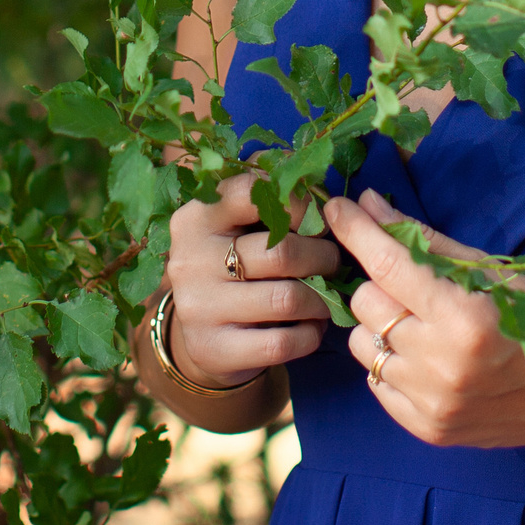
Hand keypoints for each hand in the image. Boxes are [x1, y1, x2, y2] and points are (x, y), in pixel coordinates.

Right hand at [166, 172, 341, 387]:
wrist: (206, 335)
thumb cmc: (237, 264)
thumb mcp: (240, 223)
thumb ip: (270, 194)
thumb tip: (318, 176)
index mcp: (197, 217)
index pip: (251, 192)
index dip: (298, 203)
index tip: (319, 218)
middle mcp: (189, 259)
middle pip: (281, 252)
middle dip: (323, 257)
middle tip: (334, 262)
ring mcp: (198, 307)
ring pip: (286, 299)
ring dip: (321, 299)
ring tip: (327, 295)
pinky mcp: (213, 348)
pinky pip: (283, 342)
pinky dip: (310, 334)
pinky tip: (312, 326)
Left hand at [326, 188, 524, 450]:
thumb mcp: (496, 273)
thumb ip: (428, 242)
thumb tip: (373, 206)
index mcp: (466, 317)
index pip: (388, 265)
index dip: (355, 231)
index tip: (335, 208)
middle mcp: (442, 364)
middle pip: (366, 303)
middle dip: (377, 281)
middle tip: (405, 278)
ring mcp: (432, 402)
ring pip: (361, 343)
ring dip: (380, 324)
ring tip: (420, 321)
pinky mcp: (427, 429)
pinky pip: (375, 382)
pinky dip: (390, 361)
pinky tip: (425, 355)